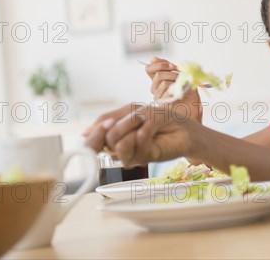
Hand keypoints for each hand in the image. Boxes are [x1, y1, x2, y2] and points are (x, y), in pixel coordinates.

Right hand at [84, 103, 198, 166]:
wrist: (185, 126)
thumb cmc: (161, 116)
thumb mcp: (132, 111)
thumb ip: (108, 120)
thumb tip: (83, 134)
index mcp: (115, 135)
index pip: (94, 137)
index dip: (96, 131)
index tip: (106, 124)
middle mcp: (120, 148)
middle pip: (106, 138)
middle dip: (122, 123)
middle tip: (138, 119)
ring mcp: (130, 154)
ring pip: (116, 142)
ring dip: (132, 125)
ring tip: (147, 125)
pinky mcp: (142, 158)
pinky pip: (132, 143)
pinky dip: (142, 131)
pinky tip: (153, 132)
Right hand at [145, 56, 202, 121]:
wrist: (195, 109)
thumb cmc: (188, 93)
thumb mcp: (180, 76)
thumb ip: (167, 67)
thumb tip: (152, 58)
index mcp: (158, 81)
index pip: (149, 69)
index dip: (159, 64)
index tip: (172, 65)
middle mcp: (155, 89)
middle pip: (157, 74)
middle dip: (172, 73)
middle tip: (181, 77)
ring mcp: (157, 97)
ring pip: (162, 81)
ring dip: (176, 81)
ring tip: (183, 88)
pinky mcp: (161, 103)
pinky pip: (166, 89)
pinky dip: (176, 89)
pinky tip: (181, 94)